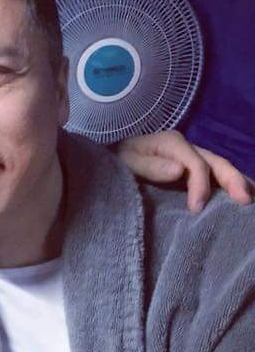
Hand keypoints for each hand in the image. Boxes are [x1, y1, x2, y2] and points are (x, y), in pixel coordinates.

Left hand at [115, 130, 251, 210]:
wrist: (110, 157)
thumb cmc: (116, 159)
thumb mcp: (126, 161)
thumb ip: (150, 166)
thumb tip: (179, 170)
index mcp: (171, 143)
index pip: (195, 164)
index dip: (200, 185)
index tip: (197, 208)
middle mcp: (186, 148)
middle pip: (216, 162)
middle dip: (232, 180)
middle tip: (245, 200)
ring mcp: (190, 158)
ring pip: (219, 168)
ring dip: (237, 182)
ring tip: (250, 198)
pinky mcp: (189, 171)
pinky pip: (213, 176)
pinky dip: (228, 185)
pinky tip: (240, 196)